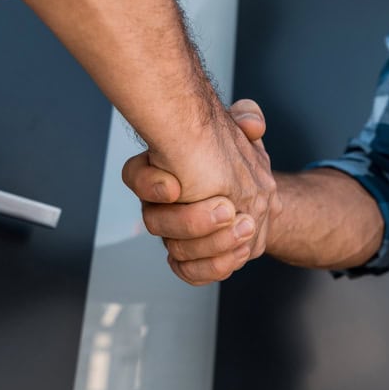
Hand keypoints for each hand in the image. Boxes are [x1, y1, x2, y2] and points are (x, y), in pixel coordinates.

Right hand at [122, 99, 280, 284]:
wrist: (251, 192)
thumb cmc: (238, 157)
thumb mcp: (245, 130)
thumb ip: (247, 118)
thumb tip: (252, 124)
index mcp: (162, 168)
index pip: (136, 175)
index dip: (149, 184)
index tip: (175, 186)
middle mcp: (162, 202)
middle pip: (156, 223)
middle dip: (193, 222)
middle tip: (228, 210)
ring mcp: (175, 232)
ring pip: (176, 250)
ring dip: (212, 245)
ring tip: (244, 229)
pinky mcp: (192, 256)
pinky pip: (189, 271)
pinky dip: (211, 267)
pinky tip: (236, 254)